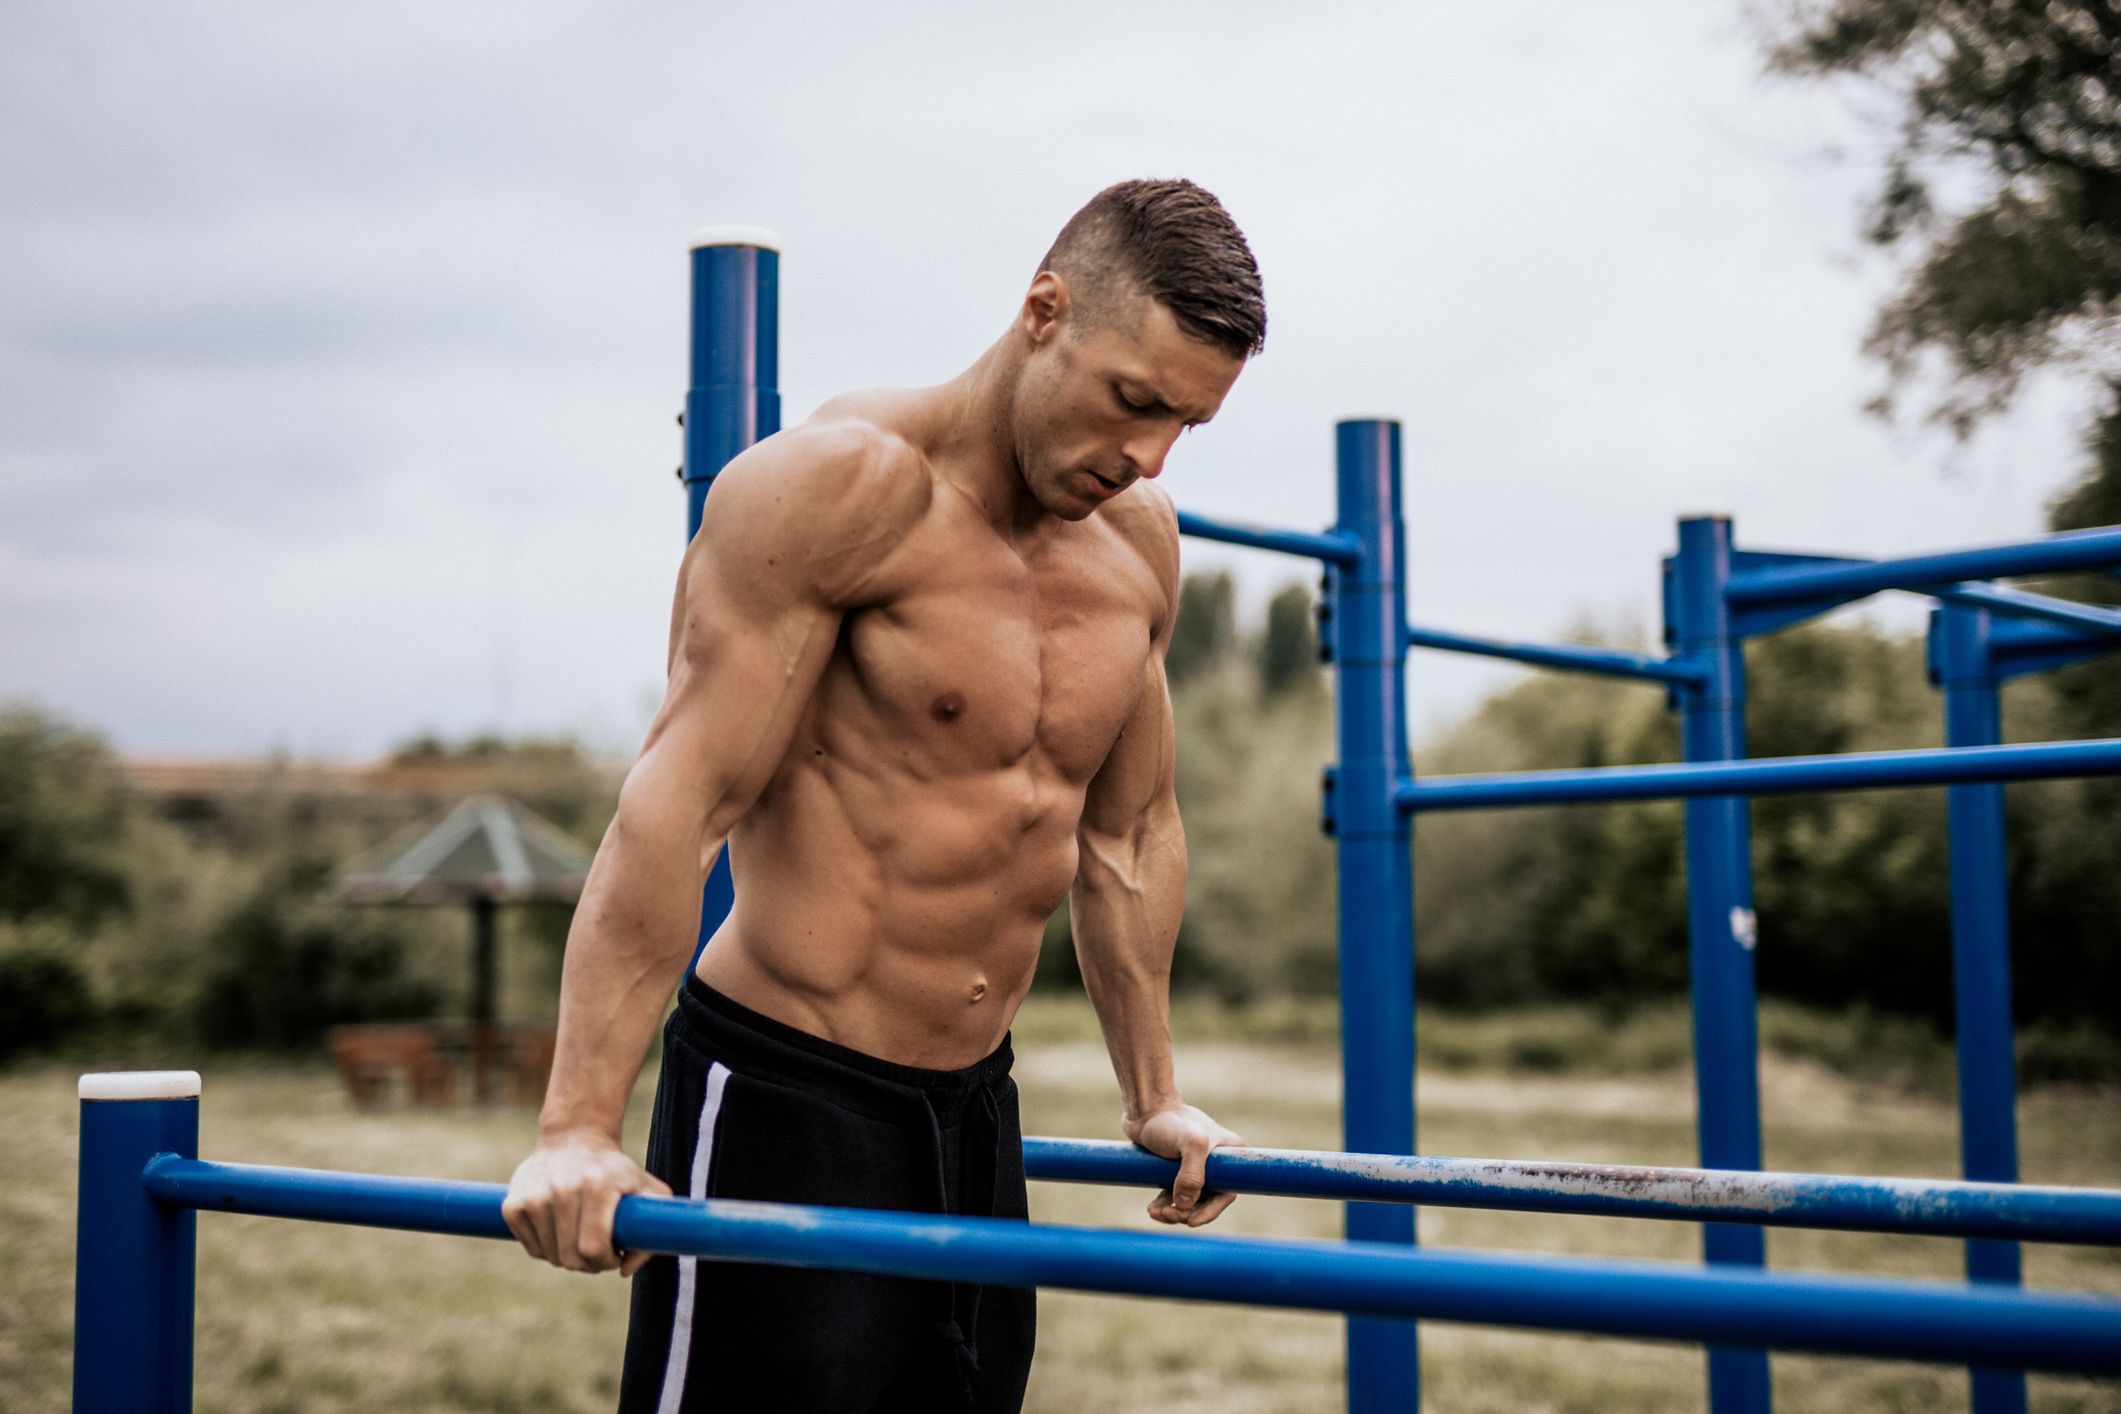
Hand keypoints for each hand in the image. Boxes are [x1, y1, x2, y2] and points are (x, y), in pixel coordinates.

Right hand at [502, 1129, 671, 1276]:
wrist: (574, 1139)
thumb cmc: (615, 1171)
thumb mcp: (648, 1191)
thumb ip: (654, 1230)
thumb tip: (625, 1270)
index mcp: (597, 1185)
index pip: (593, 1248)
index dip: (606, 1262)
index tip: (614, 1256)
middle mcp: (562, 1188)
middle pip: (571, 1257)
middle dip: (589, 1264)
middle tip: (598, 1251)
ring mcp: (534, 1195)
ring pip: (550, 1256)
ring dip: (567, 1257)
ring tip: (580, 1237)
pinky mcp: (513, 1202)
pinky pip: (531, 1248)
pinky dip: (545, 1249)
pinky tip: (559, 1230)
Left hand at [1123, 1103, 1243, 1227]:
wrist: (1143, 1109)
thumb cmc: (1169, 1121)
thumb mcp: (1190, 1144)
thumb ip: (1192, 1176)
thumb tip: (1185, 1206)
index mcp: (1229, 1153)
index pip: (1226, 1192)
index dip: (1210, 1211)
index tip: (1191, 1221)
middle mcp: (1216, 1161)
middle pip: (1207, 1200)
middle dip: (1187, 1213)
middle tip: (1167, 1214)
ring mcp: (1196, 1166)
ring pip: (1189, 1201)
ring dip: (1173, 1212)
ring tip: (1155, 1211)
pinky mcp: (1177, 1169)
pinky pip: (1175, 1196)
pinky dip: (1165, 1205)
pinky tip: (1152, 1208)